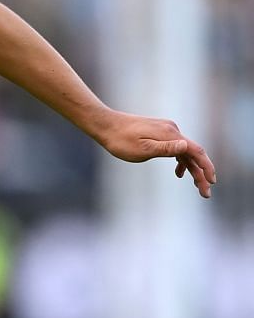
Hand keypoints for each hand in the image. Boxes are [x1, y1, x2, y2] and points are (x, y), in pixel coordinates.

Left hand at [92, 108, 216, 197]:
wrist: (105, 124)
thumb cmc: (120, 140)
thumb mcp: (141, 149)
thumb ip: (165, 149)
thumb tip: (186, 146)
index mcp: (170, 134)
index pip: (196, 151)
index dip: (206, 167)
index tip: (212, 182)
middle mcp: (172, 130)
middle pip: (193, 153)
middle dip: (201, 173)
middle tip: (205, 193)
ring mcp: (166, 130)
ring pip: (185, 151)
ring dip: (192, 169)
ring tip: (196, 186)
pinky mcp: (159, 132)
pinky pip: (176, 148)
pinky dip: (180, 161)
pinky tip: (178, 173)